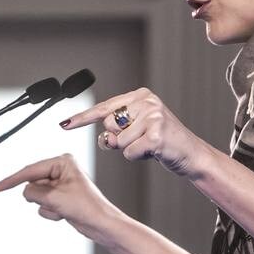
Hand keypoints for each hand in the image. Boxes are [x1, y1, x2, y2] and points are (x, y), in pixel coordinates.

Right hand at [0, 154, 118, 243]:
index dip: (11, 180)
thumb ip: (33, 192)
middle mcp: (61, 169)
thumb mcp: (55, 198)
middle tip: (57, 204)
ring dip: (47, 206)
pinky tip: (65, 214)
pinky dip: (50, 212)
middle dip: (41, 198)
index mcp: (62, 161)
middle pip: (33, 184)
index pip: (29, 170)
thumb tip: (25, 192)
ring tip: (64, 209)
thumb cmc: (87, 207)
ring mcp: (60, 184)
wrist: (102, 225)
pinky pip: (43, 205)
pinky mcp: (60, 196)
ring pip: (37, 196)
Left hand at [61, 88, 212, 179]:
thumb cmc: (160, 143)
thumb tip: (104, 139)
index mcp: (140, 96)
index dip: (82, 118)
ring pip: (119, 142)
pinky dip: (138, 157)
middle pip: (109, 126)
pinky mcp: (157, 135)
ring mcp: (153, 116)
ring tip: (149, 145)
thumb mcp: (136, 131)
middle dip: (119, 139)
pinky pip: (129, 152)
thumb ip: (116, 131)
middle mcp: (146, 101)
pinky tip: (154, 152)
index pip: (104, 108)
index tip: (63, 125)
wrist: (190, 154)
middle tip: (140, 140)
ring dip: (131, 150)